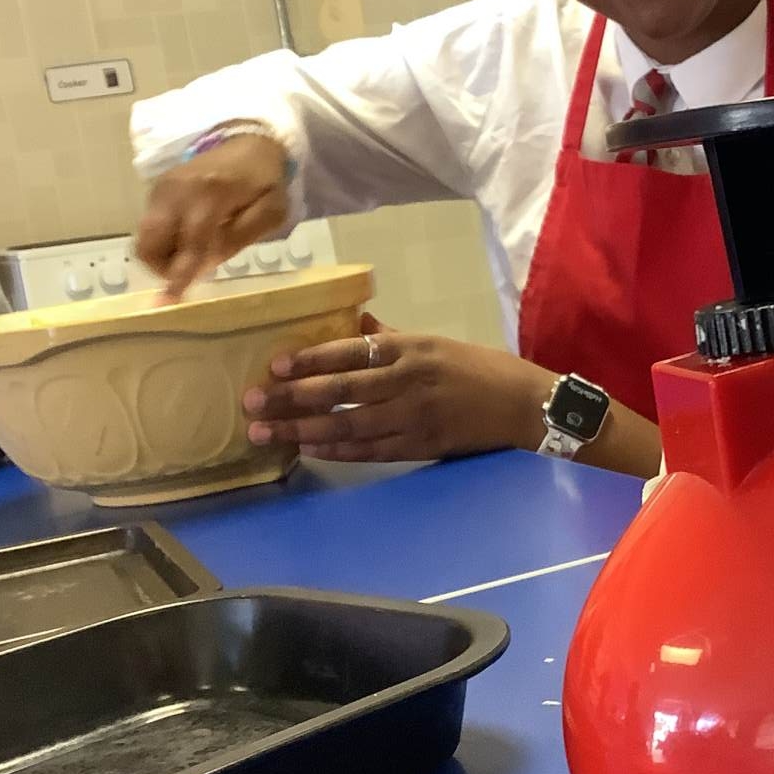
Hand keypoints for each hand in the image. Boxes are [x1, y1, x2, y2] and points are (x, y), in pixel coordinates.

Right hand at [137, 132, 289, 298]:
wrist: (248, 141)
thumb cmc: (265, 181)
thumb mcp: (271, 211)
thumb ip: (240, 237)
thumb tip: (207, 263)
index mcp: (212, 194)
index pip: (191, 242)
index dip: (179, 274)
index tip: (167, 302)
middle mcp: (179, 190)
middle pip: (150, 241)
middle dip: (162, 267)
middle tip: (187, 272)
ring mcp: (163, 187)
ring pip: (145, 235)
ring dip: (162, 254)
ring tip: (192, 252)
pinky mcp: (158, 188)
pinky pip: (150, 223)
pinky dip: (164, 239)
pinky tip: (187, 236)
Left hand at [243, 313, 549, 462]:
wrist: (522, 403)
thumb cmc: (478, 368)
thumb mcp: (434, 342)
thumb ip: (391, 337)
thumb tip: (356, 323)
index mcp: (409, 349)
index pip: (348, 352)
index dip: (309, 360)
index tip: (273, 365)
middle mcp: (406, 380)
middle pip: (338, 390)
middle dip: (290, 398)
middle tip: (251, 402)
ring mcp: (412, 416)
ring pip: (347, 423)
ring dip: (302, 430)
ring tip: (267, 432)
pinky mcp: (420, 445)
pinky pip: (370, 449)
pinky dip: (337, 450)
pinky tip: (309, 449)